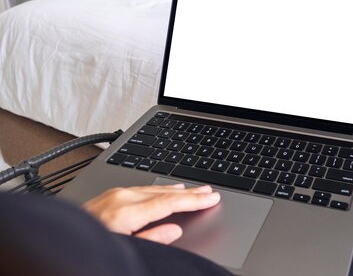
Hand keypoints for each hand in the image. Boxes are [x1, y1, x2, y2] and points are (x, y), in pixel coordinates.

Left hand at [83, 183, 219, 243]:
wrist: (55, 242)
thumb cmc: (86, 250)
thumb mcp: (122, 250)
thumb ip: (150, 240)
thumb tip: (173, 230)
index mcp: (126, 214)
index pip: (169, 203)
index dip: (194, 201)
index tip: (211, 198)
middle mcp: (120, 198)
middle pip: (165, 193)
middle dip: (190, 193)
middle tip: (210, 191)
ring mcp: (113, 194)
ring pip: (154, 188)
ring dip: (177, 189)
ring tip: (194, 189)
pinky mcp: (107, 195)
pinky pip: (141, 188)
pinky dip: (158, 188)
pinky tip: (165, 188)